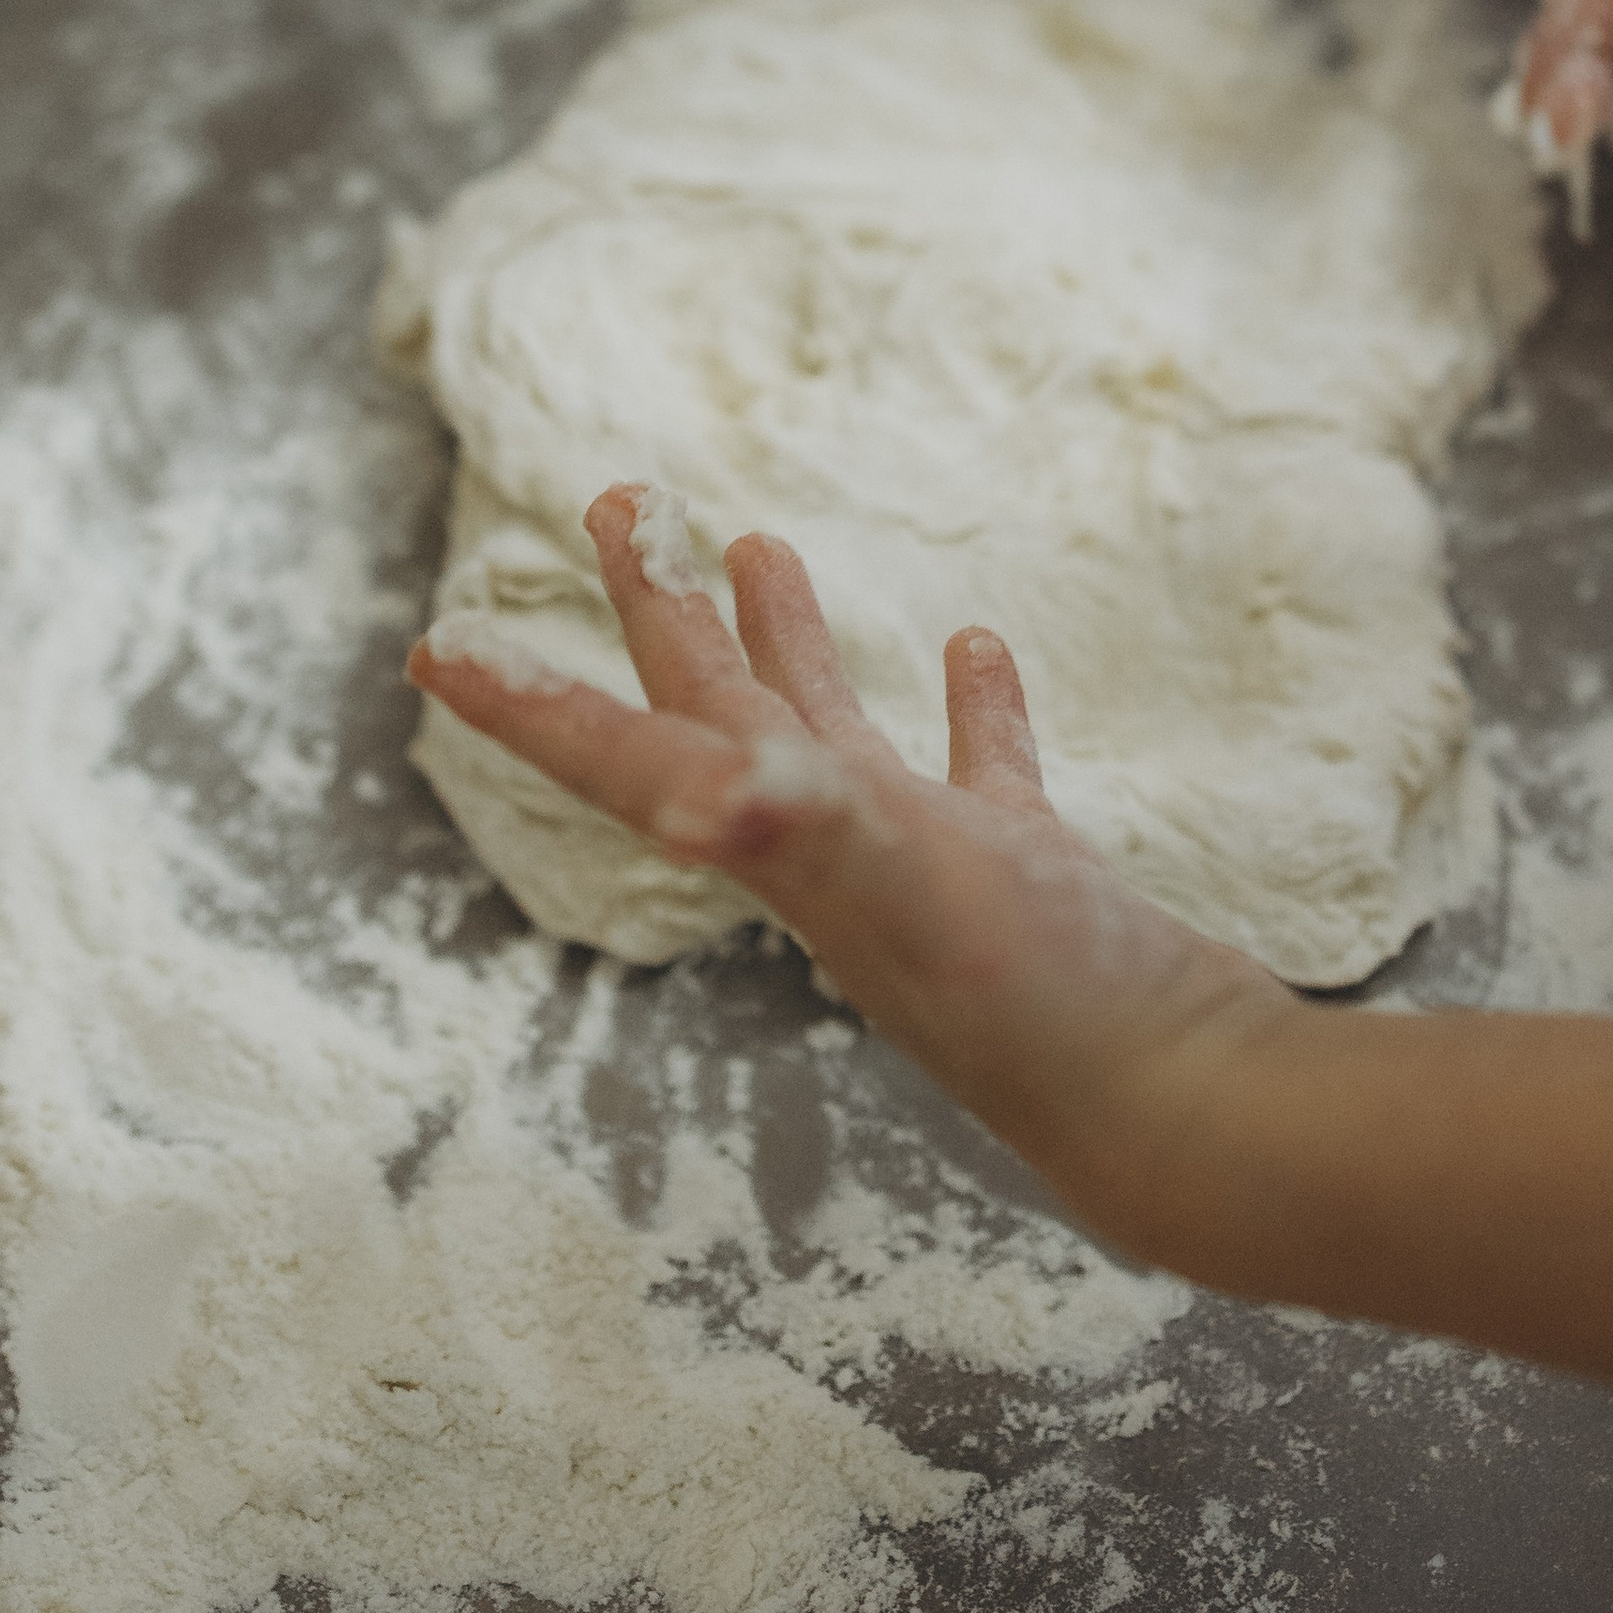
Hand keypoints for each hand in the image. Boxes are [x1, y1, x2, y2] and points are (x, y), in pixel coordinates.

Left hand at [409, 487, 1289, 1250]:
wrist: (1176, 1110)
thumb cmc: (1035, 1003)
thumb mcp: (906, 884)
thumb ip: (804, 828)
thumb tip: (702, 791)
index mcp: (776, 846)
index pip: (622, 753)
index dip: (525, 702)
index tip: (435, 646)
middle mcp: (827, 857)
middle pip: (708, 711)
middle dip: (656, 610)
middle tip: (617, 502)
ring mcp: (924, 866)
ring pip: (831, 730)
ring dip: (789, 641)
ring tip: (761, 542)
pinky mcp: (1023, 874)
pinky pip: (979, 767)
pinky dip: (971, 706)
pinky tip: (976, 645)